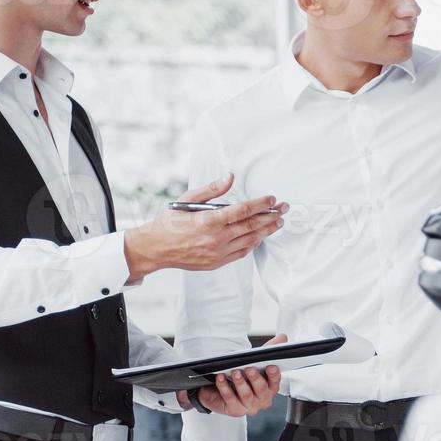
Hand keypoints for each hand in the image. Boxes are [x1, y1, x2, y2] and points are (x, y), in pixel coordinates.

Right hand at [123, 174, 286, 279]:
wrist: (156, 248)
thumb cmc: (170, 222)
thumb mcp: (187, 199)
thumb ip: (211, 190)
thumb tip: (230, 177)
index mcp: (207, 222)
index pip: (241, 211)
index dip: (260, 205)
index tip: (272, 199)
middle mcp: (214, 239)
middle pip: (251, 227)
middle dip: (271, 217)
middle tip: (284, 209)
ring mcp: (217, 253)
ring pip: (250, 241)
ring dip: (266, 231)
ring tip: (278, 222)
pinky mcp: (217, 262)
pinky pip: (241, 253)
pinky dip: (253, 243)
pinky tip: (260, 236)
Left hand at [187, 334, 285, 416]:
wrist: (221, 390)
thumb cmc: (242, 375)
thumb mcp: (256, 361)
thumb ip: (270, 349)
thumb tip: (283, 337)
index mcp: (270, 388)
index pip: (275, 382)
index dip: (274, 375)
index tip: (270, 366)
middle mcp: (262, 399)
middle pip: (262, 391)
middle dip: (256, 379)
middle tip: (249, 368)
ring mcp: (249, 407)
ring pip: (246, 396)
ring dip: (240, 383)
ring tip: (235, 371)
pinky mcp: (235, 410)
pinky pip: (230, 399)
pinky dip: (225, 388)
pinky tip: (221, 378)